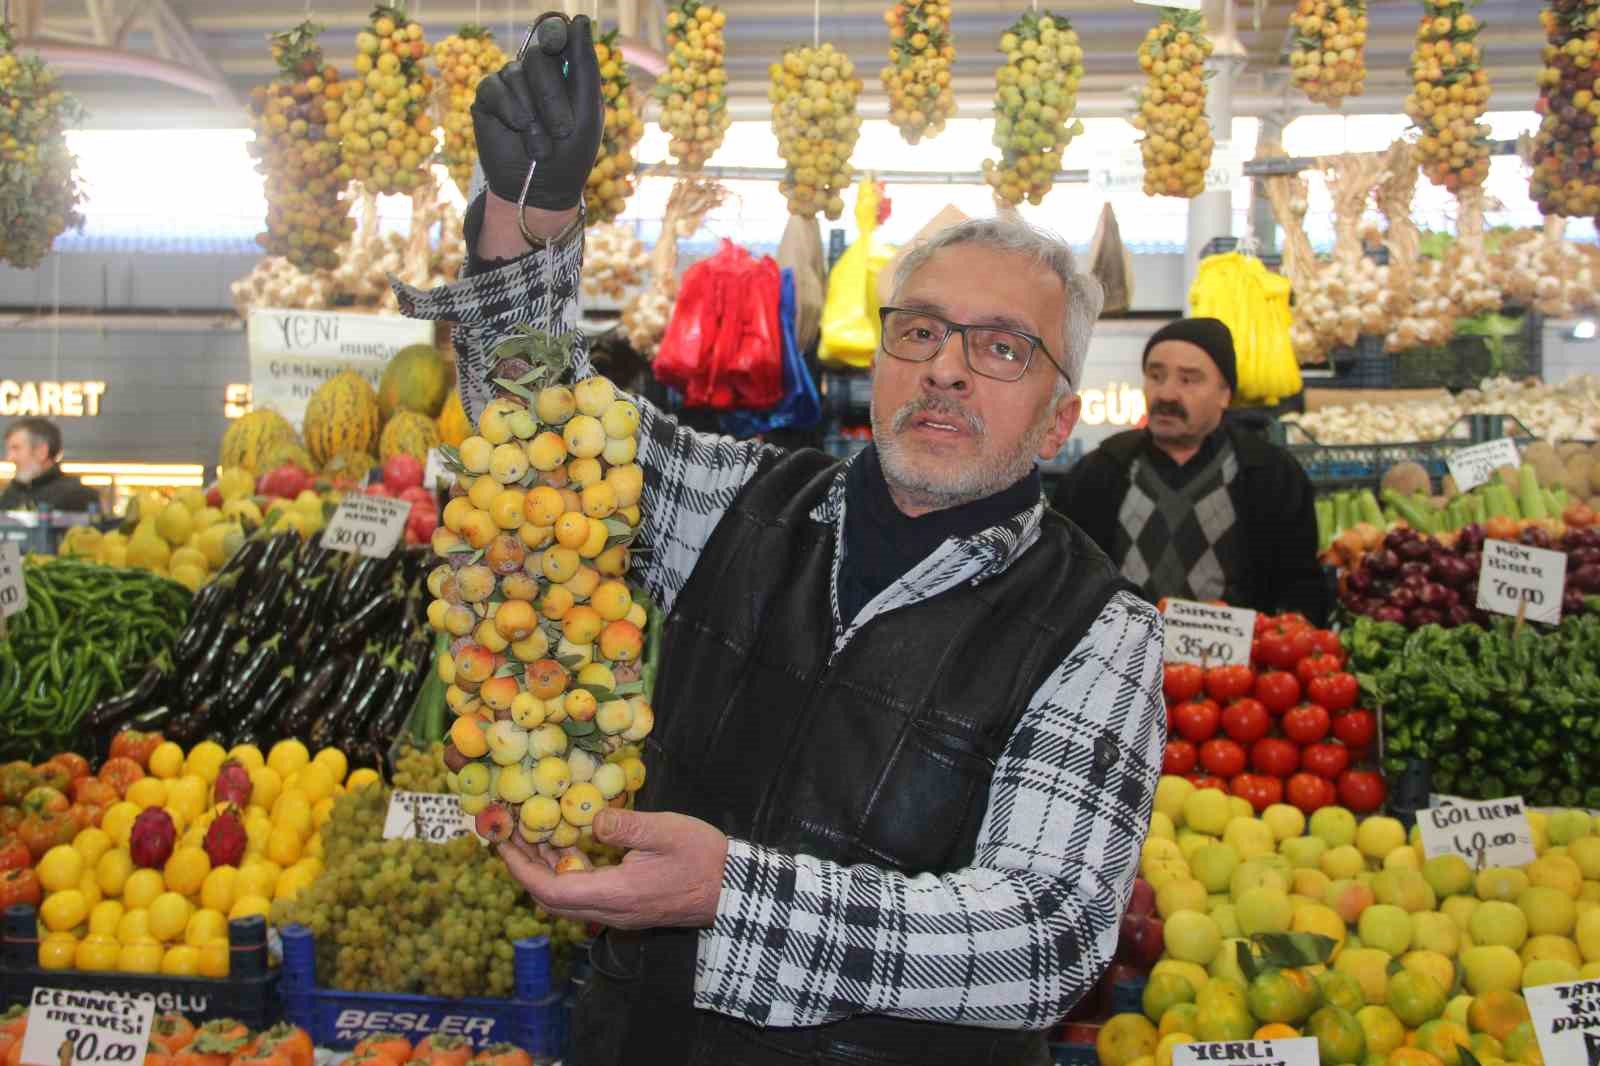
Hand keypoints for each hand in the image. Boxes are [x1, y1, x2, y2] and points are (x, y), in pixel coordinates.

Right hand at [472, 13, 602, 211]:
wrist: (542, 189)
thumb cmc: (571, 154)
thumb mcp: (587, 111)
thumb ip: (584, 66)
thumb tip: (578, 19)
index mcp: (563, 73)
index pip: (558, 37)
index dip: (557, 35)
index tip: (559, 43)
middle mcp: (535, 74)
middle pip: (538, 56)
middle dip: (551, 95)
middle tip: (562, 130)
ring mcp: (510, 85)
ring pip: (516, 72)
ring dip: (533, 111)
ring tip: (540, 143)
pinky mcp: (488, 99)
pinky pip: (494, 87)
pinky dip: (509, 108)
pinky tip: (518, 128)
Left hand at [497, 808, 728, 929]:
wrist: (733, 889)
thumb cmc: (703, 857)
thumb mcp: (665, 830)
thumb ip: (624, 825)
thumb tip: (590, 818)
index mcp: (617, 894)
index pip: (554, 891)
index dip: (523, 869)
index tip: (504, 844)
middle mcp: (612, 911)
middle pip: (553, 900)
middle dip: (526, 869)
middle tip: (509, 836)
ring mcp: (619, 913)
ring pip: (567, 900)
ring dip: (545, 871)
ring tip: (531, 836)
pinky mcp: (627, 907)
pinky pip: (585, 895)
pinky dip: (567, 872)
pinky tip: (568, 845)